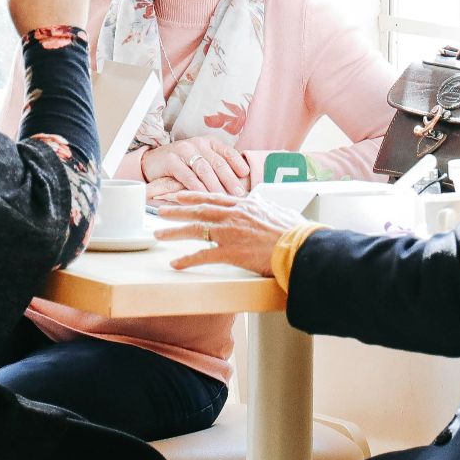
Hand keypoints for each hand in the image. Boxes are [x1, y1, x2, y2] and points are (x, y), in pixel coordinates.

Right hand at [141, 137, 252, 196]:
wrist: (152, 162)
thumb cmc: (181, 164)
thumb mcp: (201, 161)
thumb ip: (216, 168)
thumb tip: (239, 184)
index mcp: (209, 142)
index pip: (228, 152)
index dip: (238, 163)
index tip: (246, 175)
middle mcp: (198, 144)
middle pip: (218, 162)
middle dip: (230, 179)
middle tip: (239, 193)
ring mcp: (184, 150)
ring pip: (204, 169)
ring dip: (215, 185)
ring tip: (224, 197)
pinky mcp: (172, 160)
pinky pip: (187, 176)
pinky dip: (197, 187)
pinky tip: (203, 196)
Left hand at [154, 191, 307, 275]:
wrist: (301, 246)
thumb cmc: (296, 232)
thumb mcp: (281, 212)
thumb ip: (268, 207)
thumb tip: (266, 204)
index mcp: (245, 205)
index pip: (213, 198)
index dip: (194, 196)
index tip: (180, 196)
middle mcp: (234, 215)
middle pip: (199, 210)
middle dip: (177, 210)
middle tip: (160, 210)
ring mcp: (230, 233)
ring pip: (195, 229)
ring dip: (174, 231)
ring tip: (158, 234)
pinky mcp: (231, 252)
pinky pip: (203, 256)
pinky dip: (187, 260)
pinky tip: (176, 263)